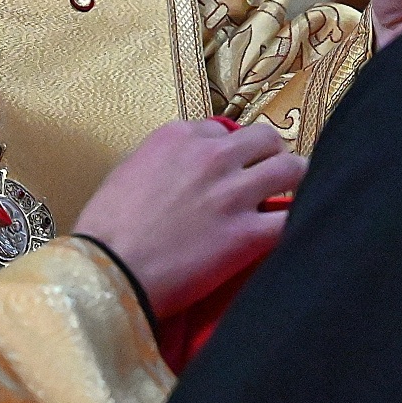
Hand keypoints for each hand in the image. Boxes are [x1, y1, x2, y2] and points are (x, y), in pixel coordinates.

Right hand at [74, 119, 305, 317]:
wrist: (107, 272)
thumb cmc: (105, 230)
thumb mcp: (128, 172)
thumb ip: (164, 160)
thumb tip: (185, 169)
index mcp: (178, 136)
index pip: (224, 130)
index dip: (230, 152)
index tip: (229, 170)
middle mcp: (210, 156)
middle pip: (267, 140)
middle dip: (271, 158)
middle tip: (269, 180)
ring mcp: (232, 193)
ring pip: (292, 169)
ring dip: (296, 182)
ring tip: (294, 198)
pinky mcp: (247, 234)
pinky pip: (291, 218)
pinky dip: (296, 223)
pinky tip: (291, 232)